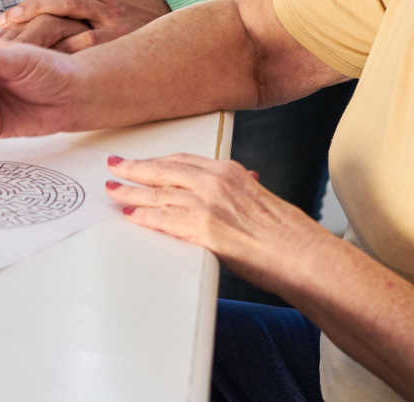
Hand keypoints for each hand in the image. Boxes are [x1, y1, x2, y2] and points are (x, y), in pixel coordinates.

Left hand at [0, 0, 169, 52]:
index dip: (29, 3)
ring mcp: (110, 17)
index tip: (9, 17)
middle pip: (54, 1)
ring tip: (13, 42)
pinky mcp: (115, 40)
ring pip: (63, 19)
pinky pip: (80, 44)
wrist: (172, 20)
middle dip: (24, 14)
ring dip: (34, 30)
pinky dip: (58, 50)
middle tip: (2, 28)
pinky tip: (40, 58)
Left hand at [106, 153, 328, 296]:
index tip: (142, 161)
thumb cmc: (287, 232)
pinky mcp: (202, 228)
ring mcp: (207, 204)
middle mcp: (215, 181)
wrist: (300, 253)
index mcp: (230, 171)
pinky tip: (130, 215)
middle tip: (114, 166)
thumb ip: (242, 190)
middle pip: (164, 171)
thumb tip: (241, 185)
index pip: (182, 160)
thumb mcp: (261, 199)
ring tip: (113, 191)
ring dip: (131, 192)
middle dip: (135, 169)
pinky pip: (164, 219)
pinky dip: (144, 216)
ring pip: (158, 193)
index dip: (158, 161)